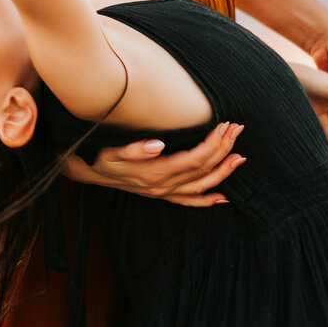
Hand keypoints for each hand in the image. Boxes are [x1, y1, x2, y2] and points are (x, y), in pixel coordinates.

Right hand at [61, 122, 244, 206]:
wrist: (87, 171)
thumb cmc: (101, 155)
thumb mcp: (112, 150)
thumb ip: (134, 149)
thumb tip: (156, 145)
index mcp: (157, 172)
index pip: (195, 158)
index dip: (214, 143)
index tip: (226, 125)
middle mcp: (164, 185)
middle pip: (202, 170)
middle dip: (223, 149)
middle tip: (238, 129)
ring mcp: (164, 192)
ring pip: (201, 186)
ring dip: (222, 172)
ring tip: (240, 158)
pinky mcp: (161, 195)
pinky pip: (188, 201)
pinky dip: (206, 200)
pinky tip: (221, 197)